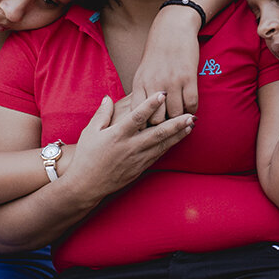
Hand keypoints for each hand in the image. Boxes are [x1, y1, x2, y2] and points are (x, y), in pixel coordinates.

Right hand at [66, 92, 191, 196]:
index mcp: (117, 135)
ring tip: (191, 124)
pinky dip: (170, 146)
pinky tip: (179, 138)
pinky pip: (158, 155)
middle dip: (176, 123)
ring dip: (178, 134)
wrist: (87, 185)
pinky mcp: (140, 168)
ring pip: (162, 145)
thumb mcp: (90, 132)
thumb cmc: (86, 156)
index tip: (163, 93)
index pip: (137, 116)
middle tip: (191, 114)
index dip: (150, 104)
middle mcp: (130, 147)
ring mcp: (137, 159)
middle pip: (157, 133)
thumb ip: (102, 114)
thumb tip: (108, 97)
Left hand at [130, 10, 201, 122]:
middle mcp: (154, 84)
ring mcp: (172, 81)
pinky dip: (191, 111)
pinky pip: (191, 104)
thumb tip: (142, 119)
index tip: (150, 131)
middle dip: (163, 125)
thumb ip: (141, 94)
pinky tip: (190, 109)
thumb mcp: (142, 73)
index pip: (138, 116)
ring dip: (179, 119)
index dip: (144, 127)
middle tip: (169, 127)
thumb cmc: (156, 53)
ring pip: (176, 114)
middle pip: (157, 120)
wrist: (172, 29)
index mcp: (139, 84)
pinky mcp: (189, 77)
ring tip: (181, 119)